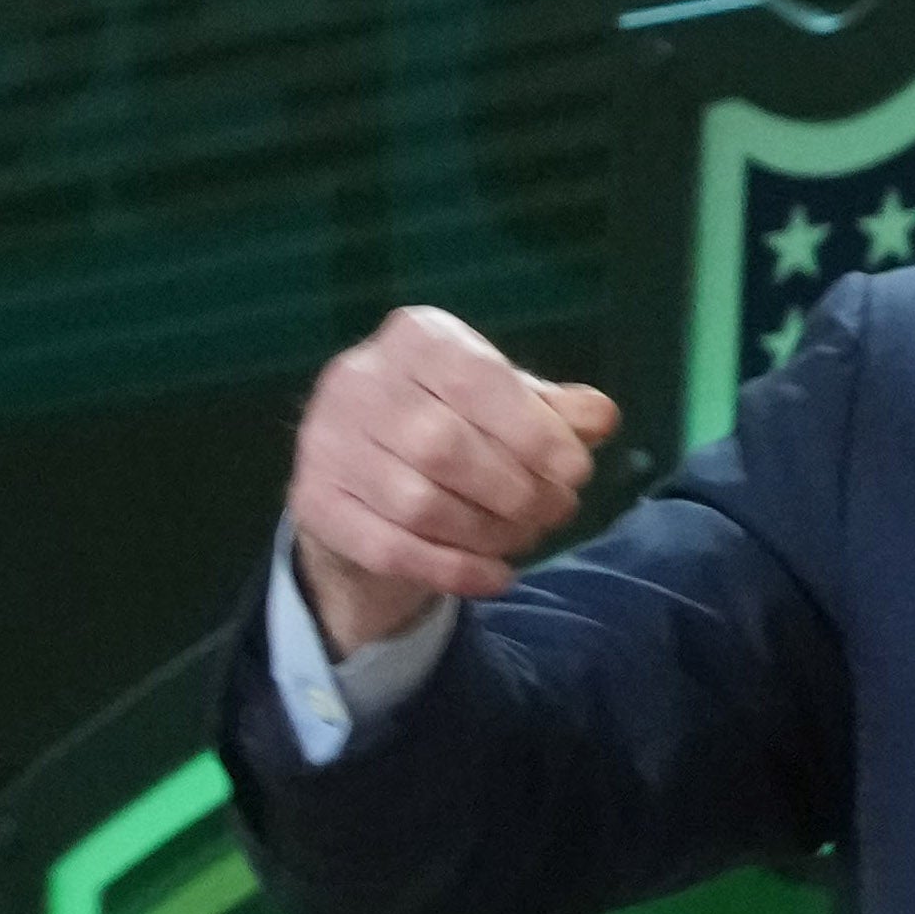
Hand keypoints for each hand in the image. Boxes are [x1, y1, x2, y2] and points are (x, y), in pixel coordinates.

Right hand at [285, 306, 620, 656]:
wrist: (365, 476)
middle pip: (444, 446)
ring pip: (417, 503)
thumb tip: (600, 417)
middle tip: (556, 511)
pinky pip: (391, 549)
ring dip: (488, 532)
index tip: (576, 470)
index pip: (475, 379)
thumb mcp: (509, 406)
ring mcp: (326, 443)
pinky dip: (455, 570)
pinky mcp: (314, 502)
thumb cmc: (453, 424)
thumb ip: (554, 410)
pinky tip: (497, 576)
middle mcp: (358, 380)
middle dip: (516, 489)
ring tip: (526, 536)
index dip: (534, 431)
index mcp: (415, 337)